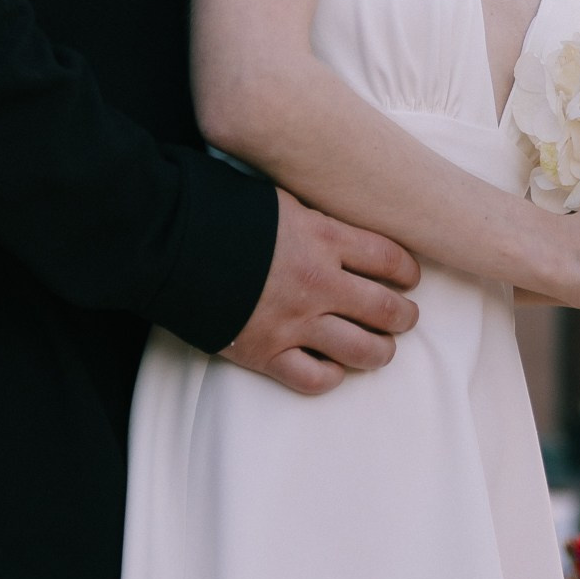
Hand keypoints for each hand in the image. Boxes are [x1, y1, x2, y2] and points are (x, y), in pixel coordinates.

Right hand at [220, 188, 420, 396]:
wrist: (169, 240)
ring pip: (362, 351)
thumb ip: (312, 220)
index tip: (410, 278)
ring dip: (380, 351)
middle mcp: (318, 283)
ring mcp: (294, 322)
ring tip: (381, 348)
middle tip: (405, 317)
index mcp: (323, 237)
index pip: (389, 258)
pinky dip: (332, 377)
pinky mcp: (266, 352)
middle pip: (386, 309)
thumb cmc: (219, 210)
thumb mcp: (278, 199)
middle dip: (404, 316)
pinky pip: (315, 379)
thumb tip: (334, 229)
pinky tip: (334, 368)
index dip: (408, 271)